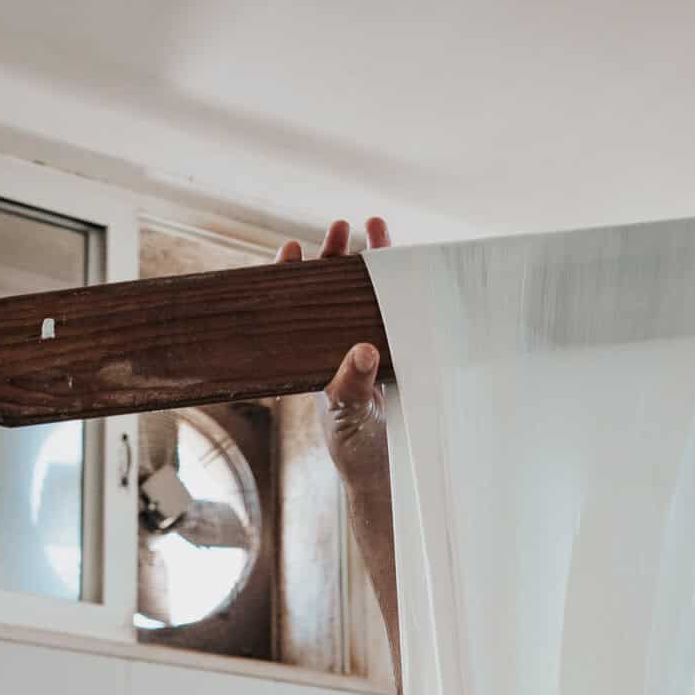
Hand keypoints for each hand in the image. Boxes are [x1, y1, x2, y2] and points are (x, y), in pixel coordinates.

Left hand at [274, 218, 392, 491]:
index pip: (292, 307)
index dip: (288, 276)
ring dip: (369, 259)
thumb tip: (364, 350)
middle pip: (328, 289)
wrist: (384, 468)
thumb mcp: (347, 415)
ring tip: (374, 225)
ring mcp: (364, 343)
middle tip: (339, 227)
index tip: (291, 249)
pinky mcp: (392, 348)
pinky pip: (393, 309)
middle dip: (333, 255)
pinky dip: (399, 284)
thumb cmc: (354, 444)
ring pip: (362, 293)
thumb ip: (352, 385)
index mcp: (311, 355)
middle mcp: (335, 343)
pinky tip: (407, 260)